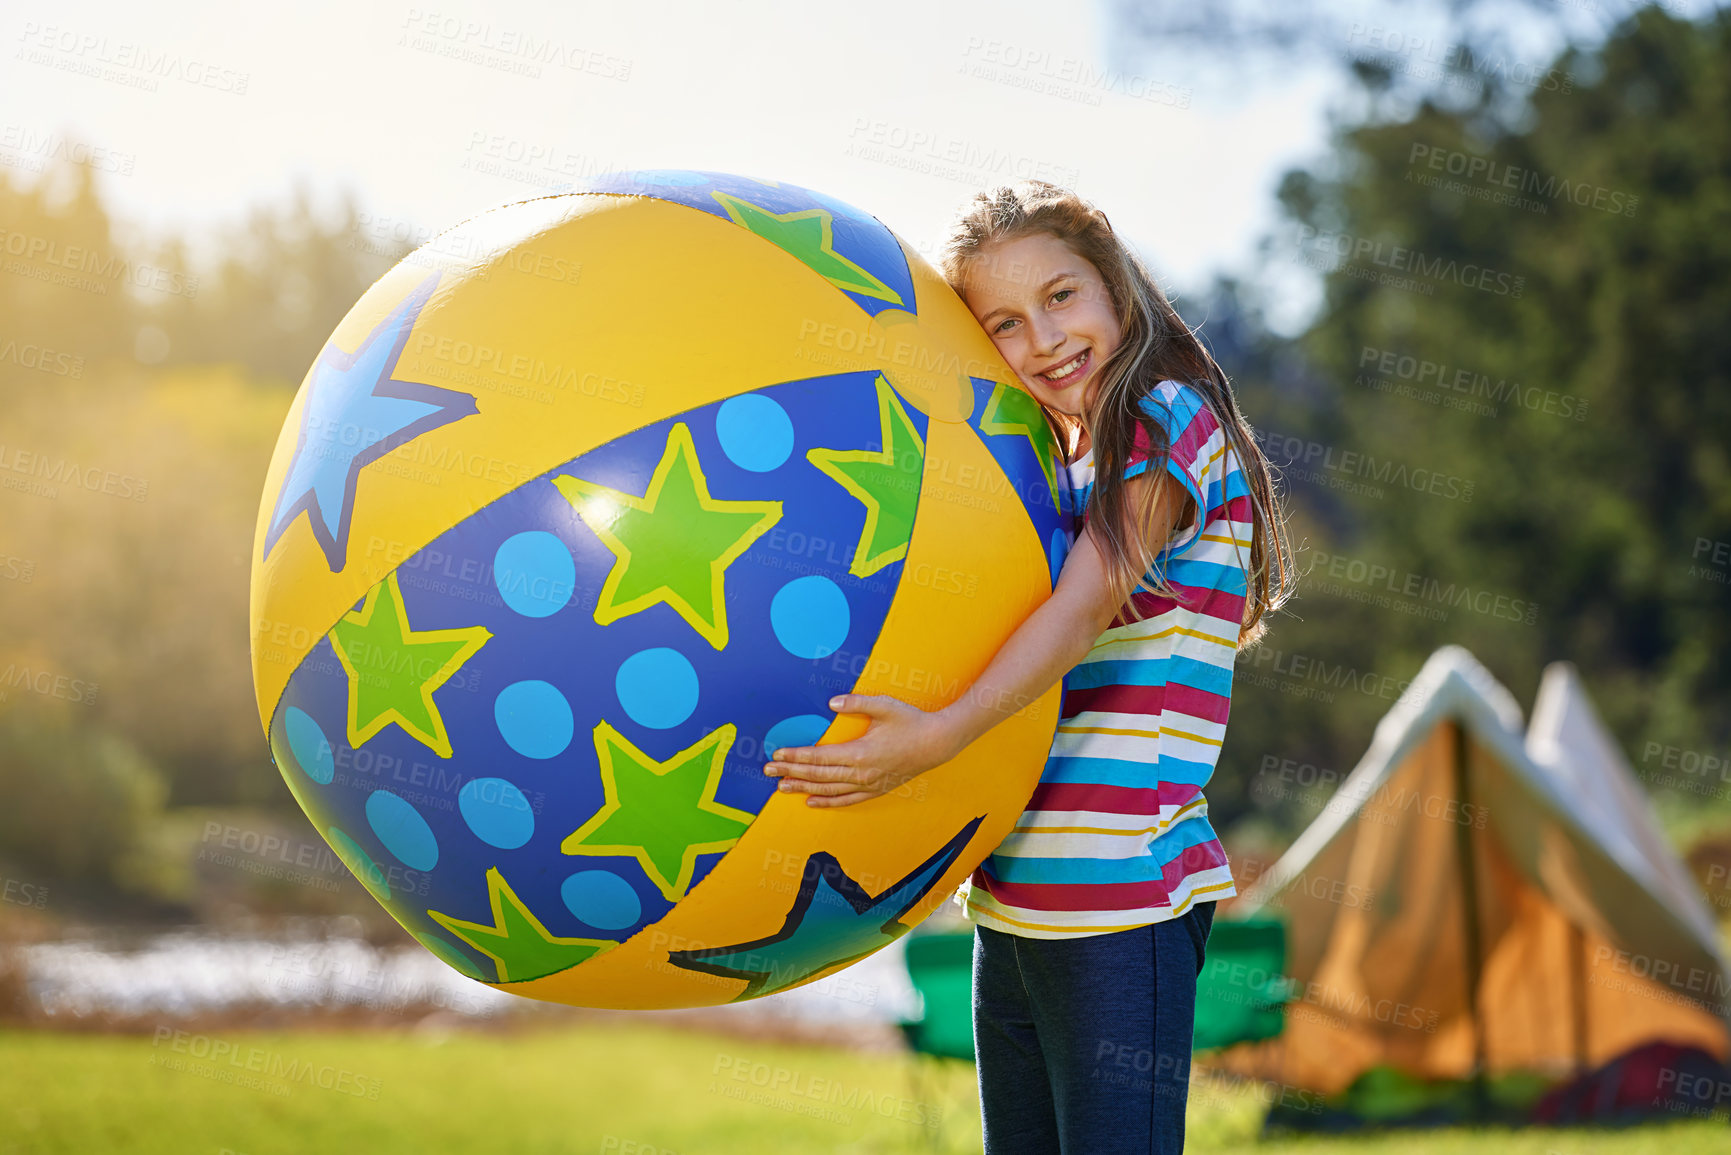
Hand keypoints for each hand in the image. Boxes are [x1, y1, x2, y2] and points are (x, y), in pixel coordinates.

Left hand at [764, 694, 965, 807]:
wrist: (937, 744)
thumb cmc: (910, 721)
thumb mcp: (884, 705)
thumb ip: (856, 702)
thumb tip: (831, 702)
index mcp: (859, 752)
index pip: (818, 757)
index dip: (796, 757)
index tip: (776, 756)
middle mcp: (861, 773)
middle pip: (818, 775)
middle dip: (790, 773)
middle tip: (767, 772)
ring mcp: (868, 784)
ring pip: (829, 790)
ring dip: (803, 789)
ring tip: (781, 787)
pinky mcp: (876, 789)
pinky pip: (846, 800)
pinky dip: (827, 802)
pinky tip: (811, 801)